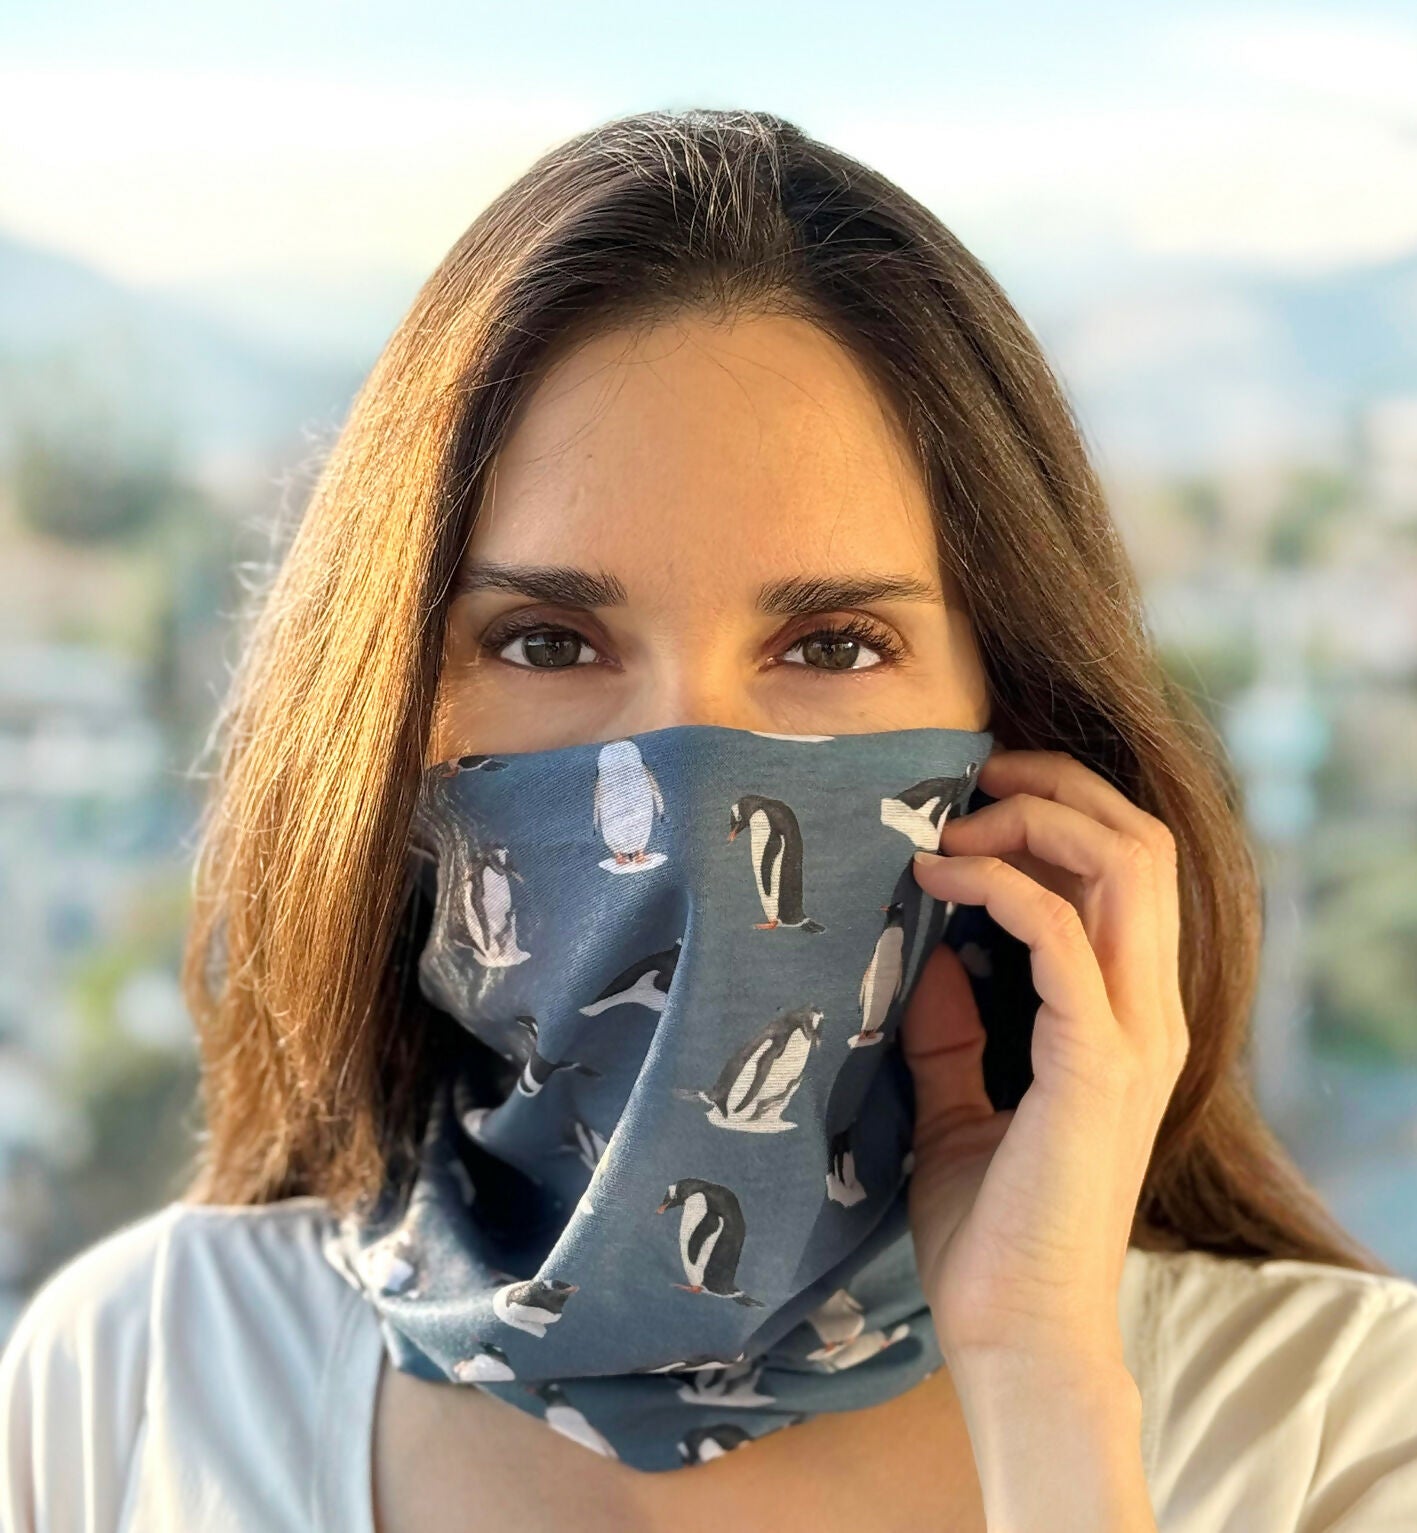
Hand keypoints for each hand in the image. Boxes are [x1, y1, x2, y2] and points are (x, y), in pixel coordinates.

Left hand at [899, 747, 1188, 1365]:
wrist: (1013, 1329)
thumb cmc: (989, 1227)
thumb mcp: (957, 1103)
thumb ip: (951, 1029)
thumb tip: (923, 959)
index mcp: (1124, 1014)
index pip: (1128, 866)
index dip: (1062, 806)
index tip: (970, 795)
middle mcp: (1146, 1011)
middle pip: (1139, 842)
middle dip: (1055, 785)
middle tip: (966, 776)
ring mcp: (1131, 1034)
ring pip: (1123, 866)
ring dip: (1031, 820)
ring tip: (946, 829)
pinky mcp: (1097, 1064)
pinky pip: (1064, 935)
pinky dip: (999, 886)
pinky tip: (935, 882)